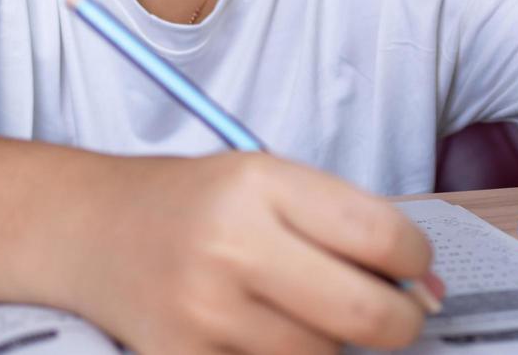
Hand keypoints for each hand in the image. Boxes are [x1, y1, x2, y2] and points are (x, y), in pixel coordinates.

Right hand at [61, 152, 441, 354]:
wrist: (92, 232)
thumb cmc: (196, 202)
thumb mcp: (267, 179)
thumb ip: (344, 223)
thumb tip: (425, 288)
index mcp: (260, 183)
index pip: (379, 234)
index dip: (416, 258)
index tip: (415, 265)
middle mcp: (231, 247)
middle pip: (364, 314)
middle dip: (400, 319)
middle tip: (400, 311)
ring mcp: (204, 313)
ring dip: (335, 340)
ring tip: (305, 307)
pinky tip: (267, 330)